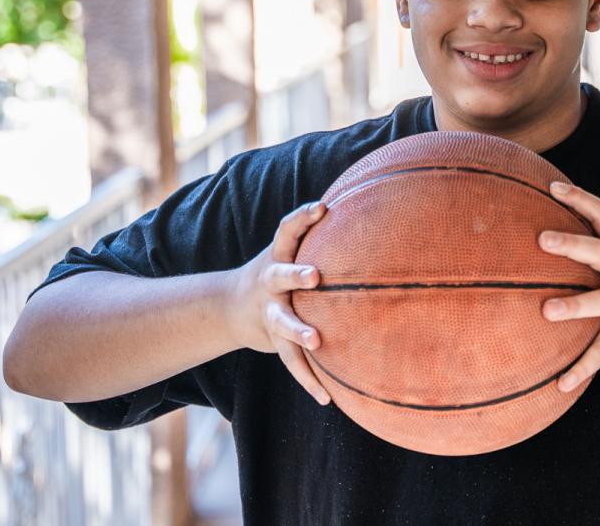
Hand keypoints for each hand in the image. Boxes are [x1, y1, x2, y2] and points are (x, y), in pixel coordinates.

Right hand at [226, 200, 330, 404]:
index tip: (322, 207)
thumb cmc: (280, 271)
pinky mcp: (274, 341)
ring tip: (316, 340)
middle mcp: (270, 282)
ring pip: (281, 322)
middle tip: (315, 275)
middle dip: (294, 274)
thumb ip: (322, 235)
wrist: (230, 307)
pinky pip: (292, 362)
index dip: (303, 218)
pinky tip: (327, 398)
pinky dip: (309, 380)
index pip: (287, 230)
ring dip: (297, 330)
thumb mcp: (290, 250)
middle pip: (279, 275)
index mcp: (278, 255)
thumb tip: (369, 202)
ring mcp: (270, 312)